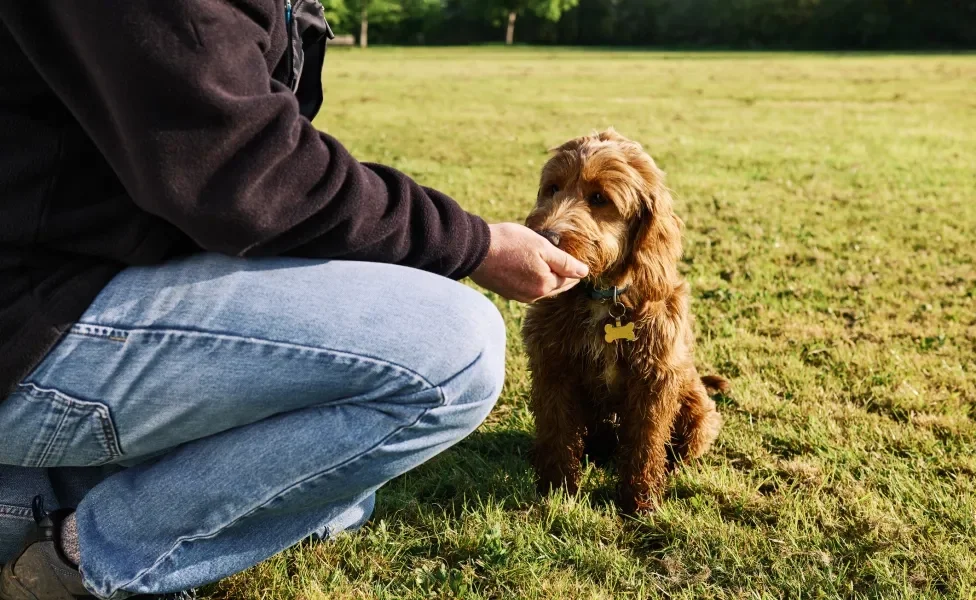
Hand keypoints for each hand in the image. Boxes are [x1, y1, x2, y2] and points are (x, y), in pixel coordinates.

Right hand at [470, 223, 588, 302]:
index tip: (579, 262)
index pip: (569, 280)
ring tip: (551, 267)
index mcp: (545, 284)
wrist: (476, 250)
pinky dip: (533, 280)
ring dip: (548, 279)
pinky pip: (527, 289)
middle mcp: (533, 295)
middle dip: (563, 277)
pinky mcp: (507, 292)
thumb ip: (565, 261)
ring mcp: (519, 296)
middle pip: (556, 287)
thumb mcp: (542, 246)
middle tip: (570, 266)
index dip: (575, 270)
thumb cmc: (510, 243)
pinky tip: (531, 271)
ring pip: (541, 289)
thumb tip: (584, 272)